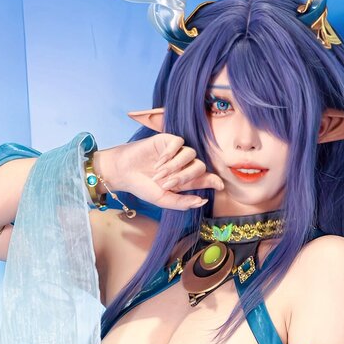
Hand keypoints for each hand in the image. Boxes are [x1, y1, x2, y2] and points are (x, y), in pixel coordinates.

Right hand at [94, 136, 223, 210]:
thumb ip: (182, 203)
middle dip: (186, 176)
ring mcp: (176, 152)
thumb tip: (202, 202)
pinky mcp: (167, 140)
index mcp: (184, 180)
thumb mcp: (162, 199)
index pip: (205, 178)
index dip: (214, 180)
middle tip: (169, 183)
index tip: (220, 185)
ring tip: (159, 174)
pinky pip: (179, 142)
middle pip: (200, 166)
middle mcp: (183, 165)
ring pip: (190, 154)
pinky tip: (159, 161)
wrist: (123, 172)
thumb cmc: (142, 187)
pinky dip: (170, 153)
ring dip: (176, 166)